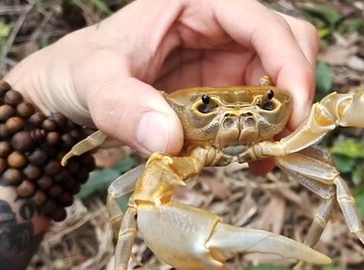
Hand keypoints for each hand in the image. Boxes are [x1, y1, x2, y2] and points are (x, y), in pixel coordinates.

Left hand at [5, 0, 318, 156]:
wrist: (68, 91)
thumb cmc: (79, 68)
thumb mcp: (93, 80)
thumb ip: (123, 107)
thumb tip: (168, 140)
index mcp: (197, 5)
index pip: (262, 23)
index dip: (290, 64)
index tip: (294, 113)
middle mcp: (220, 29)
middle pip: (289, 45)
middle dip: (295, 90)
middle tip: (284, 136)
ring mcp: (225, 61)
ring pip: (280, 80)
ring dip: (283, 118)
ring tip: (266, 155)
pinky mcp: (222, 92)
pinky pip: (260, 109)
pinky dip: (265, 134)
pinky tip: (252, 160)